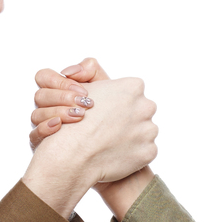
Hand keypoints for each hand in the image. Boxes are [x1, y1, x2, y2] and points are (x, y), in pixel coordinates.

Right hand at [23, 76, 156, 217]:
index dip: (115, 102)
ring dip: (131, 136)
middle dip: (126, 118)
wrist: (72, 156)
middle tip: (106, 129)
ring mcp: (149, 130)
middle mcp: (146, 105)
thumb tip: (94, 66)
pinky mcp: (149, 152)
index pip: (131, 91)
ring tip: (108, 143)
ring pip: (144, 130)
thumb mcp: (82, 86)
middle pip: (140, 110)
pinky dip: (132, 153)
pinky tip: (114, 154)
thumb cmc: (74, 120)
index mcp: (133, 86)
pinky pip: (143, 150)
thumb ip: (92, 71)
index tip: (103, 111)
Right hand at [29, 58, 109, 149]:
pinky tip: (59, 126)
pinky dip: (44, 129)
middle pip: (41, 96)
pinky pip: (34, 135)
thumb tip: (69, 71)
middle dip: (63, 98)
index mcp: (58, 88)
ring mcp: (44, 122)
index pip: (44, 77)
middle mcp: (48, 104)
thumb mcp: (103, 83)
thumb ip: (89, 68)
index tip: (82, 91)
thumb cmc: (107, 106)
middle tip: (84, 103)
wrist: (116, 131)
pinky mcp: (44, 141)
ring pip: (37, 114)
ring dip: (58, 112)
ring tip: (79, 115)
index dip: (60, 82)